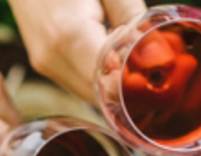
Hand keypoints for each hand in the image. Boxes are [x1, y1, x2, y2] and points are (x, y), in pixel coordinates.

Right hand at [8, 0, 145, 104]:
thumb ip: (130, 15)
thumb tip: (158, 53)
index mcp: (70, 36)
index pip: (108, 84)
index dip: (135, 89)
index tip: (159, 83)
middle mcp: (52, 58)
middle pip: (98, 95)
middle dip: (127, 93)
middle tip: (154, 79)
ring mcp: (44, 64)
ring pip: (87, 94)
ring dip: (111, 87)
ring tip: (132, 66)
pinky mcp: (42, 64)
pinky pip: (76, 84)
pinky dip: (96, 79)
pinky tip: (111, 60)